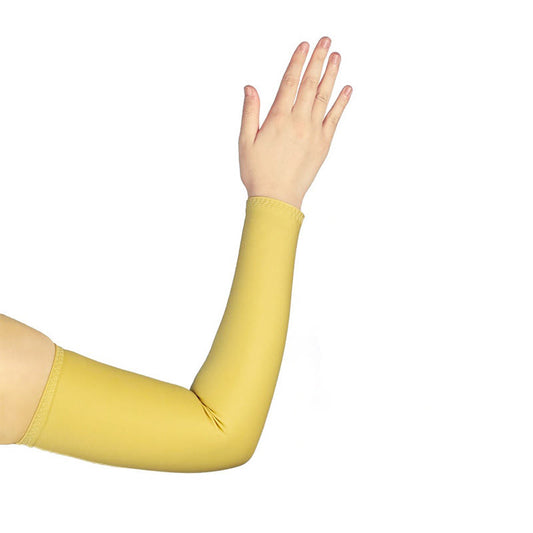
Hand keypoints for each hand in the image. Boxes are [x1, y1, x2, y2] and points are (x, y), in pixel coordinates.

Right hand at [238, 36, 351, 209]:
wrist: (277, 198)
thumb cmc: (258, 172)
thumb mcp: (246, 142)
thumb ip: (250, 113)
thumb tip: (250, 87)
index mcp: (278, 119)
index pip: (289, 83)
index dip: (297, 62)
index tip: (304, 45)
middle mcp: (298, 122)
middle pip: (309, 84)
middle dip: (317, 60)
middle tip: (325, 41)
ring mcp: (313, 132)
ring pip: (324, 97)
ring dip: (331, 75)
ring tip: (336, 57)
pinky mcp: (323, 144)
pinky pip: (334, 119)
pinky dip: (341, 103)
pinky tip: (347, 89)